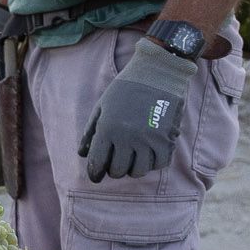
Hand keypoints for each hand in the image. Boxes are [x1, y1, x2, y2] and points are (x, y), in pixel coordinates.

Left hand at [78, 38, 199, 182]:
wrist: (158, 73)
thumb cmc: (126, 88)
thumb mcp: (102, 106)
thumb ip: (91, 131)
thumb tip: (82, 154)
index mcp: (107, 129)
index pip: (97, 163)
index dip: (95, 173)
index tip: (96, 176)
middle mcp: (127, 138)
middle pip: (118, 171)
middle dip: (114, 170)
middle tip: (115, 163)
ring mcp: (148, 140)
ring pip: (138, 172)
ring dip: (133, 169)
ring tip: (132, 160)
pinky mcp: (166, 140)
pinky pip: (158, 164)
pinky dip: (152, 164)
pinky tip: (148, 156)